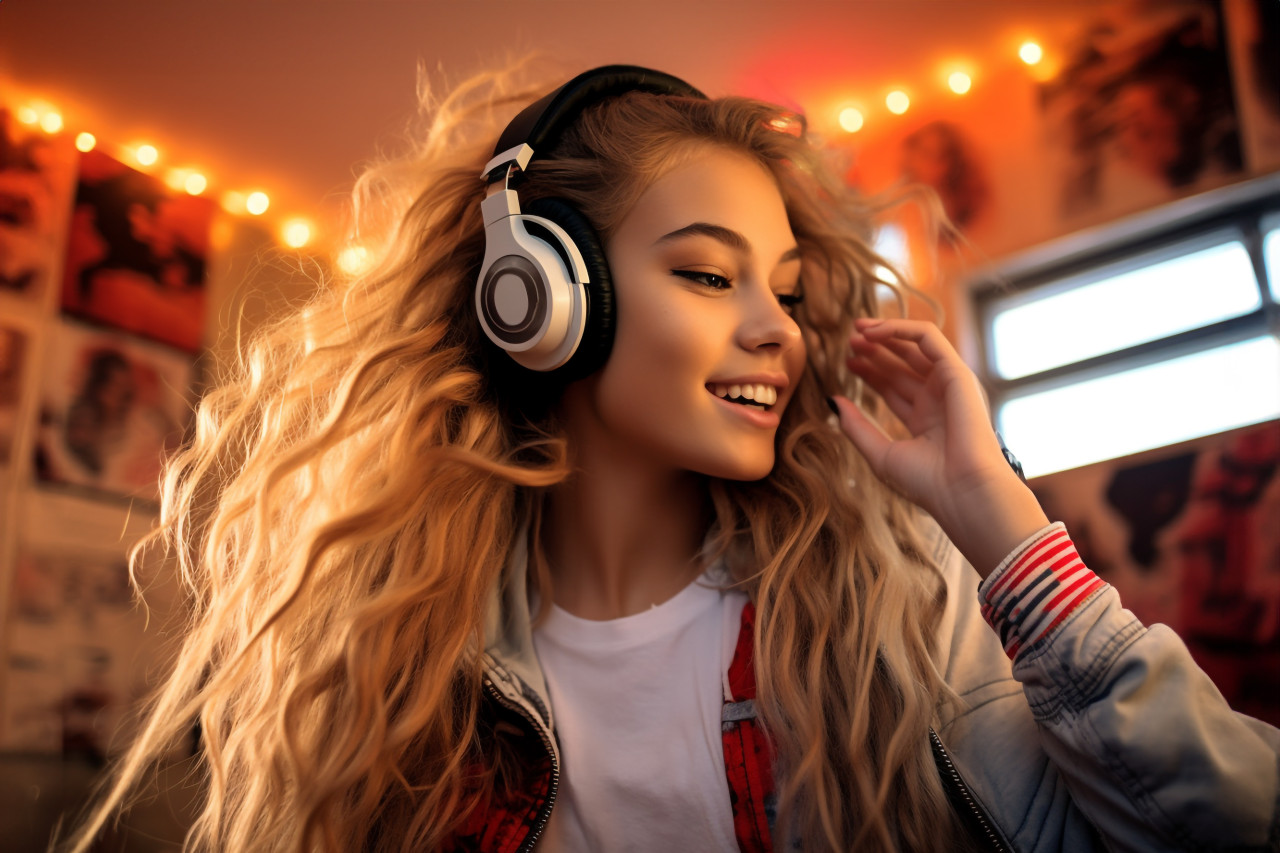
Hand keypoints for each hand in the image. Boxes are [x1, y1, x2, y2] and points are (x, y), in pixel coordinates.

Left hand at [829, 318, 1048, 575]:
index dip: (870, 372)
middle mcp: (939, 400)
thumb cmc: (927, 483)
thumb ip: (856, 426)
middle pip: (903, 365)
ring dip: (885, 335)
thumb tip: (832, 400)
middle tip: (848, 343)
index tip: (846, 364)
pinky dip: (899, 329)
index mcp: (925, 421)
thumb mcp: (880, 453)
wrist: (963, 492)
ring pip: (915, 348)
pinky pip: (928, 338)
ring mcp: (949, 385)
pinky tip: (873, 332)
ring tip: (856, 331)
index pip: (894, 387)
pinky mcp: (956, 372)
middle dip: (875, 351)